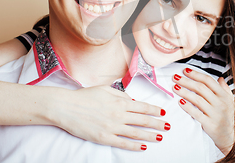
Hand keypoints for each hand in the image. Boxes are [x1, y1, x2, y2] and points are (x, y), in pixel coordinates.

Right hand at [48, 85, 169, 150]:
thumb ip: (121, 94)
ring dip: (150, 135)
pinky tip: (143, 147)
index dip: (155, 110)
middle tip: (168, 127)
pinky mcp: (104, 138)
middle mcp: (119, 114)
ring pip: (136, 133)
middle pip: (143, 120)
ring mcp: (112, 127)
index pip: (143, 107)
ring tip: (160, 137)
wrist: (66, 107)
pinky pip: (123, 143)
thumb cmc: (84, 96)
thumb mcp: (105, 89)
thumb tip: (132, 101)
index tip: (163, 113)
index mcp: (120, 101)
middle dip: (158, 124)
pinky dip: (135, 145)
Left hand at [172, 68, 234, 154]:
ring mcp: (216, 114)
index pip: (209, 81)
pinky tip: (180, 102)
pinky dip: (187, 107)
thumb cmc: (229, 118)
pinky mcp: (210, 124)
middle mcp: (221, 103)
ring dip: (184, 92)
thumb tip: (220, 78)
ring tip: (175, 88)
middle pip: (201, 88)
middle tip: (175, 77)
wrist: (231, 138)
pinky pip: (196, 113)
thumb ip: (225, 89)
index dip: (196, 74)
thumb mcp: (230, 102)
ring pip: (197, 99)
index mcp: (225, 96)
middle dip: (186, 81)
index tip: (185, 71)